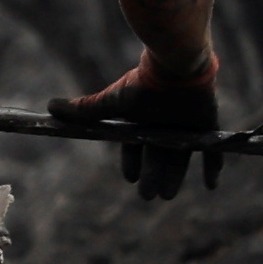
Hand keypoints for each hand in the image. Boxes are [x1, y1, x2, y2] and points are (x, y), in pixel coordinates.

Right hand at [57, 50, 225, 199]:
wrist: (175, 67)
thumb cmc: (143, 85)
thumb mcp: (113, 102)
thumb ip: (86, 109)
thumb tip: (50, 108)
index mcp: (142, 118)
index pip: (135, 145)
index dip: (132, 162)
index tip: (130, 179)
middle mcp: (163, 123)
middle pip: (157, 155)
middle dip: (152, 176)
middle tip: (149, 196)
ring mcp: (185, 125)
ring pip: (180, 158)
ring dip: (175, 177)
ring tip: (166, 196)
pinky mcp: (205, 126)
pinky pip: (211, 152)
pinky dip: (212, 168)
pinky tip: (211, 185)